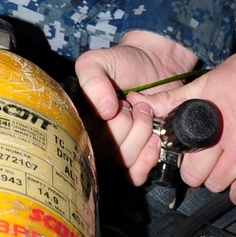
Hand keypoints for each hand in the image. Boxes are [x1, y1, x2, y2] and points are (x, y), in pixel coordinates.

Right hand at [74, 30, 198, 186]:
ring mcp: (117, 153)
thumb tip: (104, 111)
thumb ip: (91, 79)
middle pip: (103, 154)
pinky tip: (155, 136)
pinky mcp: (139, 159)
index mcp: (78, 122)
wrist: (157, 63)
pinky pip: (136, 175)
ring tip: (147, 113)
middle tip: (133, 105)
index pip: (78, 143)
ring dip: (140, 136)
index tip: (115, 106)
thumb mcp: (98, 61)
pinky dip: (148, 157)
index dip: (100, 126)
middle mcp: (94, 141)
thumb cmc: (123, 62)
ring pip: (122, 164)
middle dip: (125, 126)